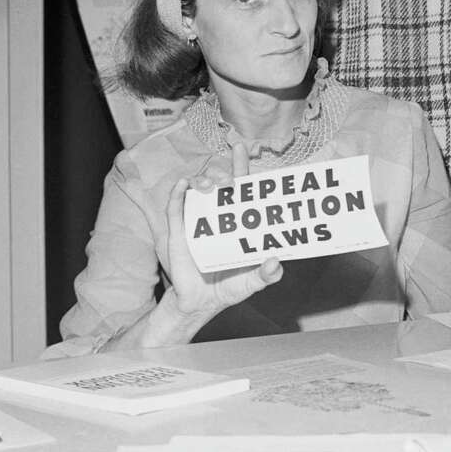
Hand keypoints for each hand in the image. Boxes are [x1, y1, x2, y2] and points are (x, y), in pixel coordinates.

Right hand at [165, 144, 283, 316]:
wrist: (201, 304)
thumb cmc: (230, 288)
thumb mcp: (252, 282)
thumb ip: (267, 275)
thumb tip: (275, 262)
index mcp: (236, 221)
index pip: (239, 188)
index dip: (240, 166)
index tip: (241, 147)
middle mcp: (217, 216)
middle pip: (218, 184)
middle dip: (223, 173)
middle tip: (231, 180)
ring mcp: (196, 223)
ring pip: (197, 191)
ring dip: (203, 181)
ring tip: (212, 186)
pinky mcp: (178, 234)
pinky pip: (174, 210)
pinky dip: (177, 195)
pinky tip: (183, 185)